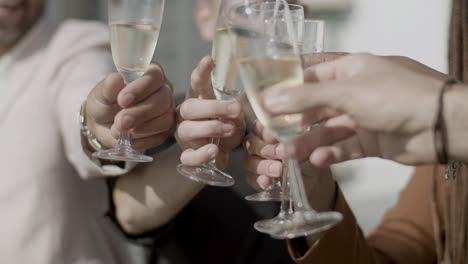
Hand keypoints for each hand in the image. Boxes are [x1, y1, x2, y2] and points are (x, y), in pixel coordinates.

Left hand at [85, 64, 173, 150]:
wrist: (102, 125)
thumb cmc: (105, 103)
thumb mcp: (101, 93)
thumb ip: (108, 86)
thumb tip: (117, 79)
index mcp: (150, 75)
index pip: (155, 76)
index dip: (140, 88)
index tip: (122, 100)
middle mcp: (163, 92)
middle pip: (163, 100)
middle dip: (139, 113)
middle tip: (119, 121)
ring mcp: (166, 112)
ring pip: (164, 120)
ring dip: (140, 128)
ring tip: (118, 130)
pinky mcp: (163, 131)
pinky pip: (159, 137)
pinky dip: (141, 140)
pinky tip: (127, 138)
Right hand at [175, 56, 245, 168]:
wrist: (220, 155)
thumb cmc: (226, 129)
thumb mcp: (235, 117)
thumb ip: (235, 112)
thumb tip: (235, 109)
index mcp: (199, 100)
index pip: (197, 83)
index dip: (201, 72)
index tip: (208, 60)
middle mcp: (187, 116)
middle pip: (190, 107)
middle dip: (213, 107)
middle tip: (235, 109)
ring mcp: (184, 136)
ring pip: (187, 130)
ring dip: (210, 128)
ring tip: (229, 130)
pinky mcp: (187, 155)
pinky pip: (188, 156)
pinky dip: (201, 154)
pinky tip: (213, 150)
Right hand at [243, 121, 336, 211]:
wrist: (314, 180)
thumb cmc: (310, 157)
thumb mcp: (308, 145)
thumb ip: (298, 140)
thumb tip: (291, 139)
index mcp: (269, 130)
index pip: (259, 126)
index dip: (264, 130)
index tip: (274, 135)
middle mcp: (259, 143)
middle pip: (252, 143)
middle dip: (266, 149)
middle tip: (280, 154)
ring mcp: (255, 161)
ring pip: (249, 161)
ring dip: (264, 166)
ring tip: (279, 170)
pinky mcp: (255, 178)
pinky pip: (251, 179)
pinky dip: (259, 180)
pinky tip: (267, 182)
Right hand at [264, 53, 450, 165]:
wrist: (440, 125)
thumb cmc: (397, 96)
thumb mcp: (347, 91)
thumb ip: (306, 98)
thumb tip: (270, 100)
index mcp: (349, 70)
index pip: (310, 77)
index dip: (286, 90)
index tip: (264, 104)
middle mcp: (354, 92)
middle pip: (315, 107)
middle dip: (293, 122)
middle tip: (271, 136)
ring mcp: (362, 118)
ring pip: (327, 130)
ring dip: (308, 142)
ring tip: (289, 154)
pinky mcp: (370, 141)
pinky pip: (344, 148)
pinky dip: (330, 154)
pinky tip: (317, 160)